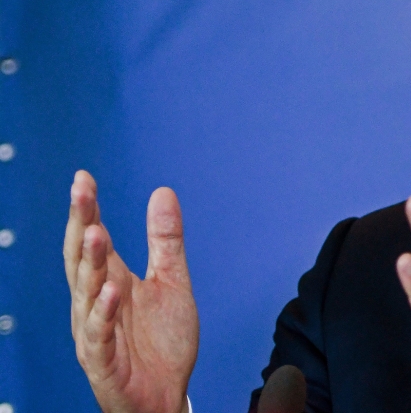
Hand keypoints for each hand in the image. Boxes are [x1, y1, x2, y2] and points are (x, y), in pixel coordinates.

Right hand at [63, 171, 198, 412]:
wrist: (167, 396)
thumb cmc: (162, 342)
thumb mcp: (172, 282)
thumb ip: (166, 241)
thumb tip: (162, 192)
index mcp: (111, 281)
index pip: (93, 240)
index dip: (87, 210)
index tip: (83, 177)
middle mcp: (96, 303)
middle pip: (82, 259)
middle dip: (80, 223)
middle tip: (81, 191)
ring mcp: (96, 331)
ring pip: (85, 292)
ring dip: (89, 262)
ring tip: (95, 231)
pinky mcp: (102, 361)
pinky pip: (99, 334)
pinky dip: (104, 312)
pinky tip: (111, 290)